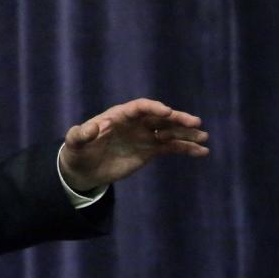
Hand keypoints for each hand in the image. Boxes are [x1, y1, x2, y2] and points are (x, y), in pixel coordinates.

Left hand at [58, 98, 208, 191]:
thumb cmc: (78, 152)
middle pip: (159, 117)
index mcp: (118, 116)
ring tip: (204, 137)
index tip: (167, 112)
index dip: (153, 108)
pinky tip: (201, 151)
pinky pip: (170, 147)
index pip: (139, 108)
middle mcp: (135, 123)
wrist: (84, 169)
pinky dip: (185, 148)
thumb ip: (80, 134)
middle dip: (177, 118)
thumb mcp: (74, 143)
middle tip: (196, 122)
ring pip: (169, 131)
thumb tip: (91, 127)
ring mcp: (144, 136)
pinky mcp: (149, 150)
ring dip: (186, 133)